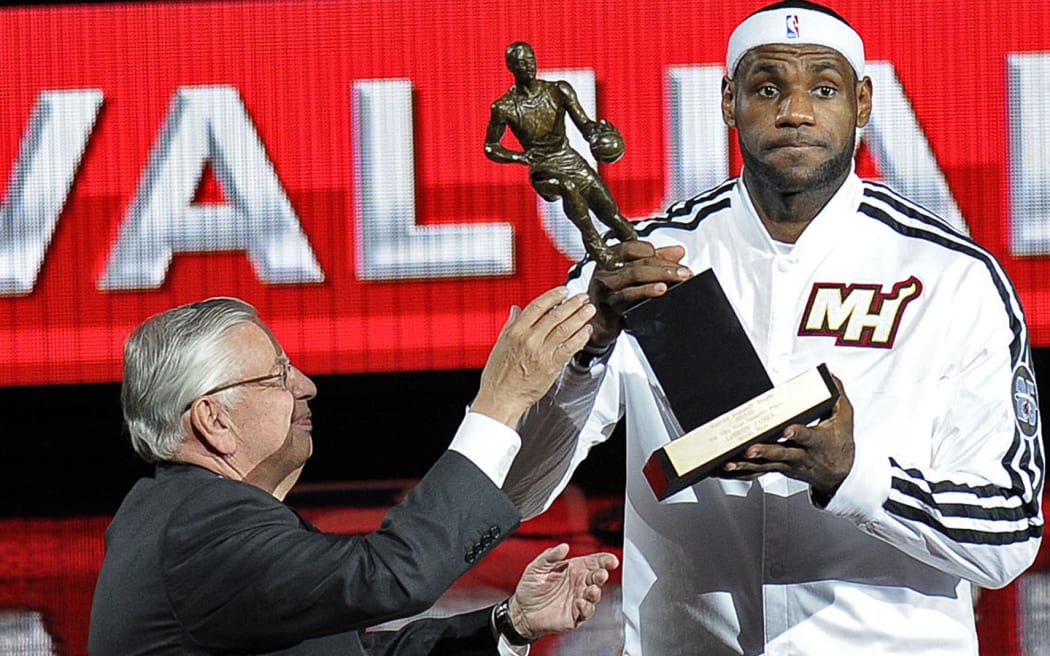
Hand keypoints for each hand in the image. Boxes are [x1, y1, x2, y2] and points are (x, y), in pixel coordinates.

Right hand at [471, 287, 594, 426]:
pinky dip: (580, 338)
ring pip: (565, 329)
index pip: (538, 307)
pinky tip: (586, 331)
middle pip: (555, 316)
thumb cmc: (498, 374)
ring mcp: (541, 353)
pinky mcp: (551, 366)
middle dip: (572, 304)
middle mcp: (529, 339)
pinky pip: (569, 348)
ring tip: (589, 310)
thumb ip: (510, 325)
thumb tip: (516, 309)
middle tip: (583, 297)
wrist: (500, 397)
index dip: (553, 296)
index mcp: (515, 331)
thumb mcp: (500, 344)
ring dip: (580, 317)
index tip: (564, 291)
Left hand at [507, 543, 619, 638]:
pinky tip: (580, 603)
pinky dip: (586, 607)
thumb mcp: (537, 567)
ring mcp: (578, 599)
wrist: (522, 611)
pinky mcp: (575, 615)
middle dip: (601, 575)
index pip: (593, 562)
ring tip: (592, 589)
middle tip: (601, 574)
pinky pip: (586, 612)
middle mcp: (578, 584)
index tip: (611, 560)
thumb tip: (563, 546)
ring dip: (595, 592)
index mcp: (573, 569)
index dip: (604, 560)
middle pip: (596, 578)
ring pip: (594, 595)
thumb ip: (550, 556)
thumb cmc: (530, 588)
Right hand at [587, 240, 690, 347]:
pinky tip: (660, 290)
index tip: (674, 259)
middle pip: (637, 262)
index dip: (655, 251)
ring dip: (659, 276)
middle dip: (665, 266)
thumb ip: (655, 261)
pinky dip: (646, 291)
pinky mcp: (609, 305)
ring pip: (633, 275)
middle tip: (684, 271)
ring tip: (678, 278)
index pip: (633, 247)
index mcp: (610, 259)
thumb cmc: (615, 297)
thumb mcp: (634, 276)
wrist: (600, 325)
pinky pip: (628, 296)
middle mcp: (605, 271)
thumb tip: (678, 251)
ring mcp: (605, 288)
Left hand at [722, 375, 854, 497]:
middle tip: (749, 449)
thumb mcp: (844, 419)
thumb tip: (830, 377)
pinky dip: (741, 473)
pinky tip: (724, 471)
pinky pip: (757, 472)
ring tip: (729, 462)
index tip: (787, 429)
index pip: (806, 436)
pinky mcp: (777, 469)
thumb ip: (837, 397)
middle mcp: (800, 455)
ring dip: (745, 464)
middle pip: (780, 453)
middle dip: (764, 452)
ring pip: (764, 465)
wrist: (838, 474)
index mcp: (816, 442)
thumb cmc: (838, 444)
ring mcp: (787, 464)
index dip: (797, 433)